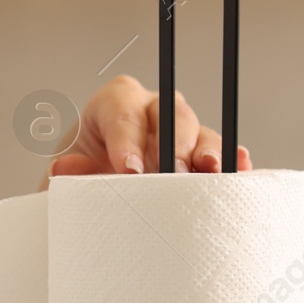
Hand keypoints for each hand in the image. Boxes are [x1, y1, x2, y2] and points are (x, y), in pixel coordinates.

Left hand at [39, 75, 251, 186]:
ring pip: (201, 133)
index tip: (128, 170)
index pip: (122, 112)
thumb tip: (65, 167)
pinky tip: (239, 169)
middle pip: (171, 116)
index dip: (127, 139)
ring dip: (208, 152)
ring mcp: (181, 131)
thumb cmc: (81, 180)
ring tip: (211, 172)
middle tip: (173, 174)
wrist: (97, 199)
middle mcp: (152, 110)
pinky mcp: (202, 156)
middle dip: (173, 144)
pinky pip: (223, 154)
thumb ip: (69, 171)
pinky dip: (231, 162)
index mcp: (114, 103)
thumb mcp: (66, 175)